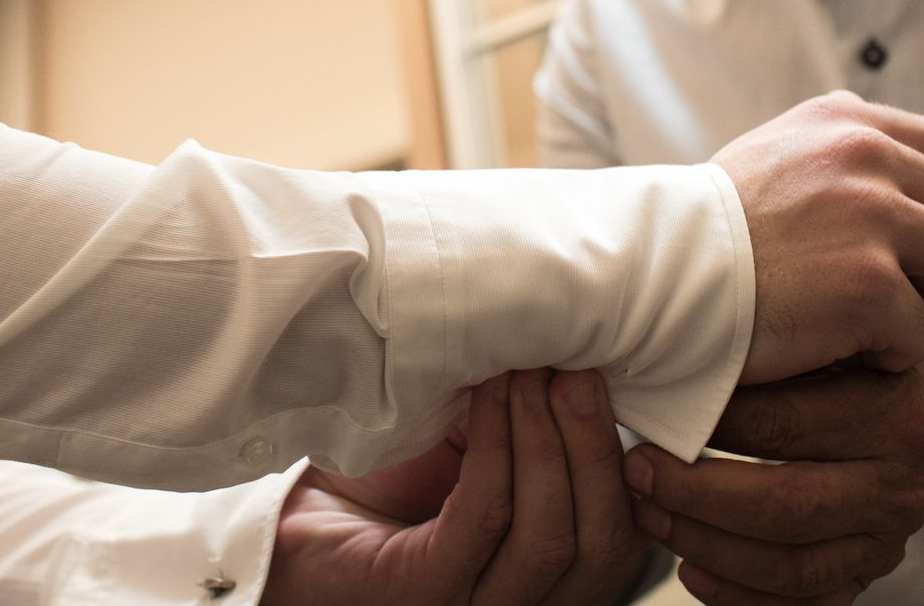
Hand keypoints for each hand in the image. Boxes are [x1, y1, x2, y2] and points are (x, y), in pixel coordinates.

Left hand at [264, 369, 654, 604]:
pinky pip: (481, 520)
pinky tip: (486, 396)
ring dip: (545, 441)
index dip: (626, 459)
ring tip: (529, 372)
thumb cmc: (390, 483)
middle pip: (602, 544)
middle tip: (575, 367)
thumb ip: (528, 421)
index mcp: (551, 574)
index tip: (607, 374)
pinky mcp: (421, 594)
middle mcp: (523, 603)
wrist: (297, 519)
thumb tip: (577, 344)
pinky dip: (494, 450)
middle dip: (594, 445)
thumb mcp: (478, 445)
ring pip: (547, 538)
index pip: (624, 534)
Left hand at [624, 331, 923, 602]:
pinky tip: (693, 568)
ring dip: (708, 546)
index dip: (708, 424)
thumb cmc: (864, 366)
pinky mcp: (872, 572)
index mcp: (892, 413)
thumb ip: (780, 351)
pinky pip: (804, 601)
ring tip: (652, 519)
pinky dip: (741, 594)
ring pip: (790, 563)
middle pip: (785, 504)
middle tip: (640, 473)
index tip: (652, 415)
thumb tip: (678, 354)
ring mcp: (888, 536)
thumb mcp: (841, 337)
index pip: (782, 425)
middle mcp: (897, 482)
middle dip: (697, 495)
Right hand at [715, 91, 923, 381]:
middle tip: (871, 289)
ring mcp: (872, 217)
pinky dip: (882, 357)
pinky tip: (827, 346)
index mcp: (845, 121)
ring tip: (858, 317)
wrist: (646, 277)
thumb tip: (908, 178)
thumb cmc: (703, 237)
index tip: (893, 243)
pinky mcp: (871, 286)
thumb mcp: (775, 159)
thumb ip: (841, 158)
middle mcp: (866, 154)